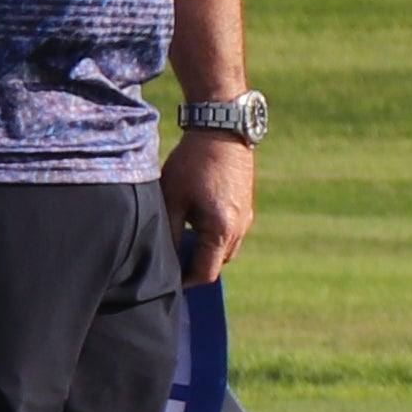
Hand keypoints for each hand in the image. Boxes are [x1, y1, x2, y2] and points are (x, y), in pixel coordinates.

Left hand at [162, 131, 255, 281]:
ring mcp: (246, 217)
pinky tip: (195, 220)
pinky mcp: (246, 206)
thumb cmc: (192, 164)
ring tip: (181, 239)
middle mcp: (239, 228)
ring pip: (225, 249)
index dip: (183, 282)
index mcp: (221, 230)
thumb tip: (165, 260)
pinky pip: (231, 233)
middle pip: (217, 264)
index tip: (165, 280)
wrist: (221, 130)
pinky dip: (214, 236)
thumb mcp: (172, 199)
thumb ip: (170, 234)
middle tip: (169, 259)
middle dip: (194, 267)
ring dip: (205, 251)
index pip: (204, 273)